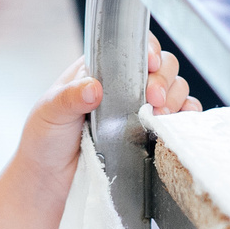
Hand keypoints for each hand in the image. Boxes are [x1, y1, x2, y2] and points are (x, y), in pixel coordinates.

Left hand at [13, 37, 201, 187]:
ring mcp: (140, 110)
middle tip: (153, 98)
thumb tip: (94, 87)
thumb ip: (70, 97)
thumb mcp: (50, 112)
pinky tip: (176, 124)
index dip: (149, 51)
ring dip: (175, 98)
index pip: (134, 48)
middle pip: (163, 67)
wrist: (49, 180)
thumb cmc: (44, 140)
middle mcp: (125, 86)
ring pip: (175, 90)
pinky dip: (185, 118)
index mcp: (101, 71)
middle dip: (164, 79)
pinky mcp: (150, 135)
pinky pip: (179, 120)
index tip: (150, 64)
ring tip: (160, 115)